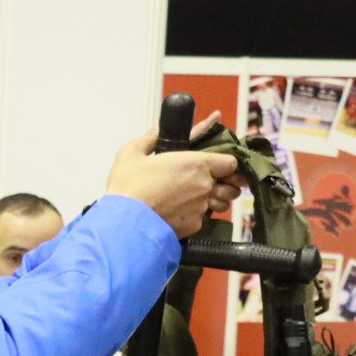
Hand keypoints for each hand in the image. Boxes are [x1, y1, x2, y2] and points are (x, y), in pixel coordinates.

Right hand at [104, 111, 244, 239]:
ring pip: (220, 204)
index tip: (215, 165)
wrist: (124, 223)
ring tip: (193, 200)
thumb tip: (158, 129)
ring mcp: (200, 208)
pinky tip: (178, 213)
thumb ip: (150, 138)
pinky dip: (194, 217)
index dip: (225, 164)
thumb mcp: (131, 153)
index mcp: (196, 164)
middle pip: (231, 186)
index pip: (231, 162)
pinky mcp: (193, 226)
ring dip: (212, 201)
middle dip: (224, 185)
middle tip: (207, 184)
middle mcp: (204, 186)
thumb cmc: (128, 187)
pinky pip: (202, 220)